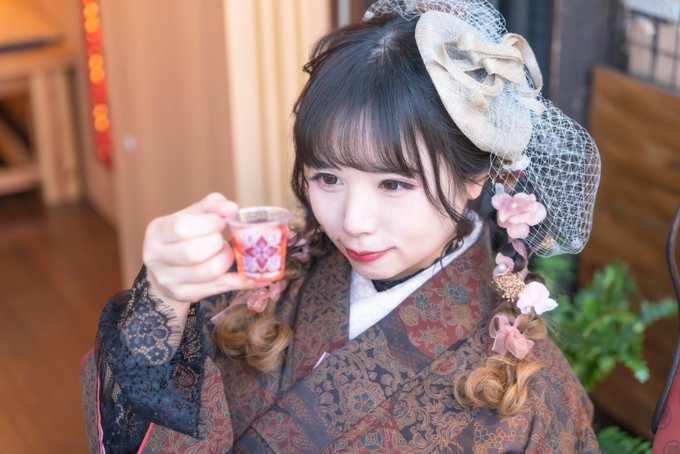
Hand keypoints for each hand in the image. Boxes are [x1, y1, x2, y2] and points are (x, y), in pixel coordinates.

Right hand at [143, 193, 261, 305]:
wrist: (165, 271)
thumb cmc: (183, 238)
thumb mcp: (191, 217)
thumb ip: (210, 207)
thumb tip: (232, 208)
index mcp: (157, 232)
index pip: (182, 228)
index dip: (208, 223)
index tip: (220, 221)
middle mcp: (156, 258)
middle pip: (194, 252)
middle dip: (217, 243)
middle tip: (221, 240)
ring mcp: (168, 280)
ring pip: (209, 271)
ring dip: (226, 259)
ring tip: (225, 252)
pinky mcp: (184, 294)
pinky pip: (220, 287)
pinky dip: (240, 279)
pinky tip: (252, 274)